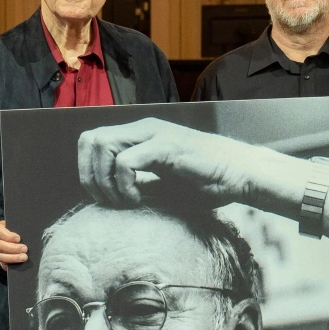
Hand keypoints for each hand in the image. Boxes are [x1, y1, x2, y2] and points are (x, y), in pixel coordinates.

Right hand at [0, 220, 26, 270]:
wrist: (9, 236)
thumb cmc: (14, 228)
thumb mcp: (15, 224)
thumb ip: (19, 227)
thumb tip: (28, 231)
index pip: (0, 232)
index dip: (9, 236)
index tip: (18, 238)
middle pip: (0, 246)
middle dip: (13, 248)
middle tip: (25, 249)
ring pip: (0, 256)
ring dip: (12, 258)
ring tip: (24, 257)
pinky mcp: (0, 259)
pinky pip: (2, 264)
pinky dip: (9, 265)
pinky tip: (18, 265)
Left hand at [78, 117, 258, 206]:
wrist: (240, 174)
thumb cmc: (206, 181)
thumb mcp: (162, 185)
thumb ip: (137, 184)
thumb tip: (109, 196)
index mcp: (140, 135)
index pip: (92, 141)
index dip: (88, 169)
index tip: (103, 197)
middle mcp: (143, 128)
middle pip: (90, 139)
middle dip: (90, 175)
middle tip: (108, 200)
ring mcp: (154, 134)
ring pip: (103, 146)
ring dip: (105, 179)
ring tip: (123, 200)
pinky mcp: (166, 146)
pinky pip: (125, 162)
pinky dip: (123, 185)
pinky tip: (137, 200)